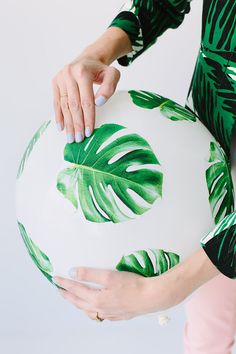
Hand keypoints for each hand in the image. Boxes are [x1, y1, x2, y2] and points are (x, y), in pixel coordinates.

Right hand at [52, 50, 120, 143]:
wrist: (88, 59)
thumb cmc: (101, 70)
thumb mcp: (112, 74)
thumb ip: (109, 87)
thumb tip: (99, 103)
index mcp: (83, 72)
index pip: (86, 101)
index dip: (88, 118)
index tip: (89, 132)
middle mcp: (69, 74)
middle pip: (73, 105)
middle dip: (77, 124)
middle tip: (79, 139)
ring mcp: (60, 78)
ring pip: (64, 105)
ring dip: (68, 124)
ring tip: (71, 138)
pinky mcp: (55, 82)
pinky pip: (56, 102)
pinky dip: (58, 116)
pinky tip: (61, 128)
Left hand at [52, 248, 219, 321]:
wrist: (152, 297)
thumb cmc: (133, 285)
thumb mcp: (109, 276)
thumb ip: (89, 274)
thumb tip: (72, 273)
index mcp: (96, 299)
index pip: (75, 289)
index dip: (64, 283)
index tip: (55, 277)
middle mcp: (100, 309)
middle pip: (78, 302)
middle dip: (67, 294)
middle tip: (59, 288)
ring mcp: (109, 313)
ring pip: (87, 310)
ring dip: (77, 303)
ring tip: (72, 297)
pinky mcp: (117, 315)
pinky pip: (98, 314)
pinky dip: (90, 310)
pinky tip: (93, 308)